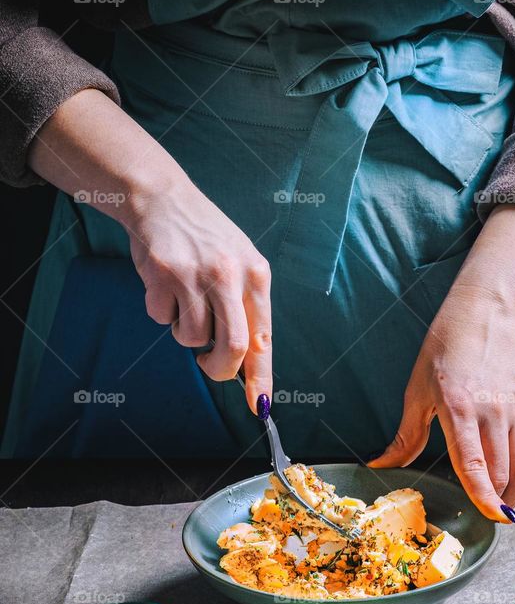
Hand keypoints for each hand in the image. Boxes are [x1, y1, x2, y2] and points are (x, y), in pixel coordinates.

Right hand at [29, 89, 272, 414]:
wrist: (162, 198)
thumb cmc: (204, 237)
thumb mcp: (238, 263)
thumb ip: (246, 307)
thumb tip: (251, 360)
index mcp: (256, 275)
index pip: (264, 337)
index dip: (260, 377)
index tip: (259, 405)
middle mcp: (230, 276)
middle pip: (233, 348)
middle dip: (219, 368)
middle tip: (209, 365)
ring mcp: (196, 276)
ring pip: (192, 338)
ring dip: (185, 331)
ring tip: (184, 300)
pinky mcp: (163, 275)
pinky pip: (162, 319)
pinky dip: (161, 311)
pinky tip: (164, 284)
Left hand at [368, 204, 514, 519]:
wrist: (485, 313)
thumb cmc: (445, 349)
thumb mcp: (417, 391)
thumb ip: (405, 436)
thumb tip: (380, 466)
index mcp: (459, 408)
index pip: (473, 463)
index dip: (483, 495)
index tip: (491, 516)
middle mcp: (492, 410)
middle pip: (500, 470)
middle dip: (496, 499)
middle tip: (488, 513)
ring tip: (504, 502)